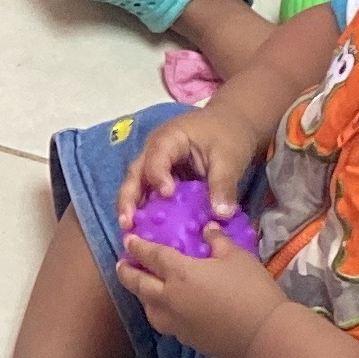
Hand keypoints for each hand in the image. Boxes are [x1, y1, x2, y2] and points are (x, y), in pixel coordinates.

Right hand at [115, 103, 260, 221]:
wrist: (231, 124)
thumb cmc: (228, 135)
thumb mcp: (229, 158)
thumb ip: (223, 185)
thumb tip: (222, 215)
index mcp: (168, 139)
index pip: (156, 159)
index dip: (158, 177)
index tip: (167, 195)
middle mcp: (153, 152)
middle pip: (134, 175)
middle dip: (128, 200)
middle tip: (127, 225)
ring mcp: (154, 165)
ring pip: (136, 187)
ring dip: (132, 209)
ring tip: (130, 232)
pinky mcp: (161, 178)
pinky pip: (149, 195)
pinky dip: (146, 211)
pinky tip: (148, 232)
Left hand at [116, 222, 287, 357]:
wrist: (263, 335)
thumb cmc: (251, 290)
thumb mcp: (237, 257)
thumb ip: (218, 241)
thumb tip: (208, 228)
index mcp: (179, 273)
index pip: (151, 256)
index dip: (138, 246)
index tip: (128, 240)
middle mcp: (169, 298)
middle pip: (139, 284)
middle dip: (126, 273)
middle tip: (120, 264)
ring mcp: (175, 322)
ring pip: (147, 307)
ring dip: (140, 295)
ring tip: (142, 288)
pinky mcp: (185, 339)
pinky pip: (163, 323)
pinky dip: (157, 312)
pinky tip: (166, 310)